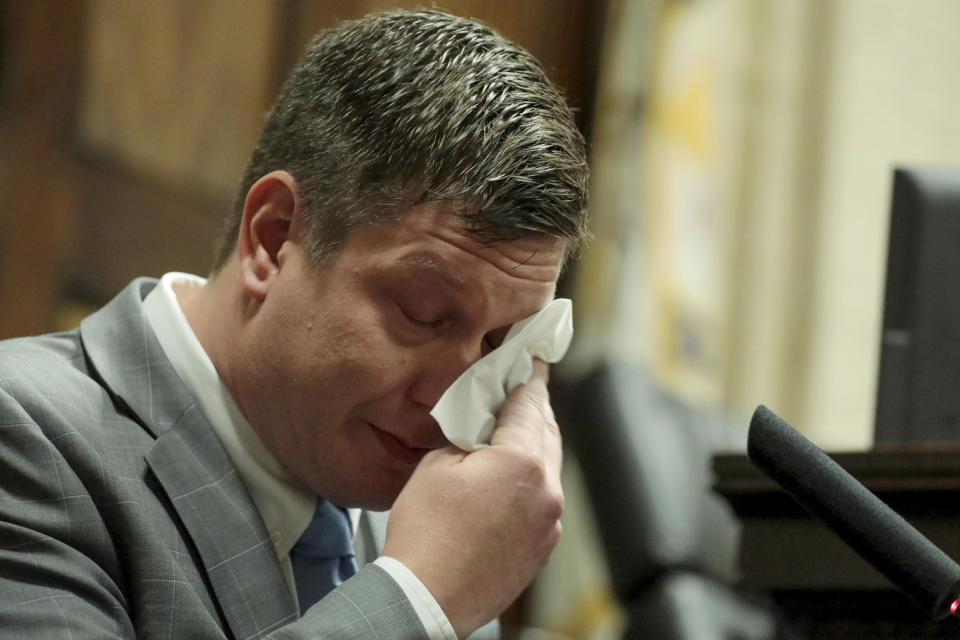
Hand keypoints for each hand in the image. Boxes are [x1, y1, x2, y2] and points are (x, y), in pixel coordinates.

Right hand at [382, 359, 563, 637]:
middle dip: (534, 411)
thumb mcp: (437, 464)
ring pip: (548, 469)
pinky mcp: (542, 548)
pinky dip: (529, 483)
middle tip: (522, 392)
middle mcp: (546, 492)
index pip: (529, 404)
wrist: (425, 599)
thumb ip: (468, 434)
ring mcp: (549, 523)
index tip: (534, 363)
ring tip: (507, 437)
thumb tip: (481, 428)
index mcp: (522, 462)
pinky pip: (543, 501)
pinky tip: (504, 483)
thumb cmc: (425, 537)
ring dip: (532, 448)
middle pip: (547, 434)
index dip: (529, 378)